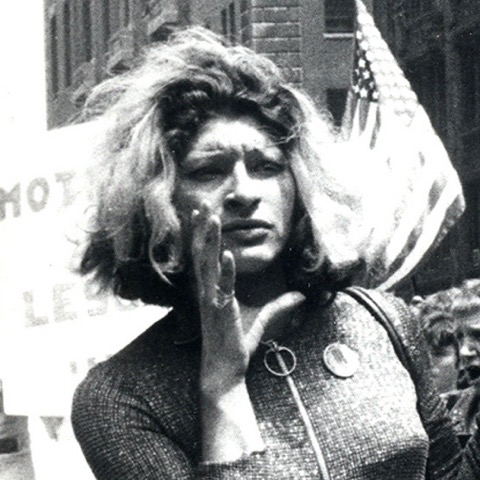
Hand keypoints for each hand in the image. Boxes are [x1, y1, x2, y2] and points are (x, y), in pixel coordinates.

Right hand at [191, 201, 304, 390]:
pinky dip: (225, 272)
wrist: (225, 371)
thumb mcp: (263, 321)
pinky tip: (227, 254)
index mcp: (212, 290)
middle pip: (201, 254)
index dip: (202, 235)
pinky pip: (223, 289)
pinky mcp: (220, 313)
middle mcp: (208, 292)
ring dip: (209, 241)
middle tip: (201, 204)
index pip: (205, 256)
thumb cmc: (236, 345)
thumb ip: (279, 305)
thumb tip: (301, 296)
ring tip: (210, 218)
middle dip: (201, 229)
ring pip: (207, 266)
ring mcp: (212, 301)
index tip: (202, 214)